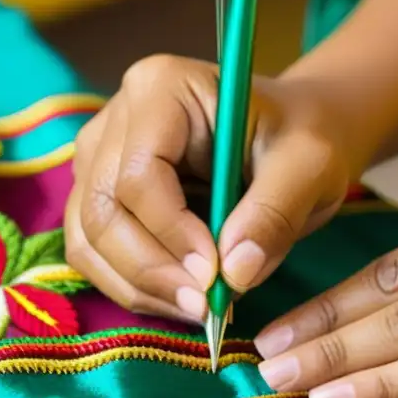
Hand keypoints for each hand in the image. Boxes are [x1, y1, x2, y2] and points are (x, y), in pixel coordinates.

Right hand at [64, 55, 352, 321]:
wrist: (287, 138)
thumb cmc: (299, 139)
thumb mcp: (310, 166)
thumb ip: (276, 214)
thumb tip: (236, 273)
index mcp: (162, 88)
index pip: (141, 173)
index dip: (171, 232)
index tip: (215, 275)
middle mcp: (114, 118)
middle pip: (103, 210)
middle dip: (150, 269)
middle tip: (204, 307)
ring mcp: (97, 159)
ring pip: (88, 238)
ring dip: (138, 286)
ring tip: (196, 309)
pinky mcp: (98, 197)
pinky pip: (92, 254)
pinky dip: (132, 286)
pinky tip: (178, 299)